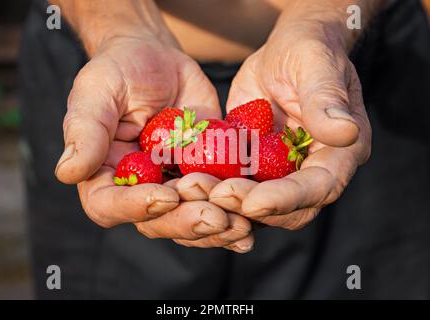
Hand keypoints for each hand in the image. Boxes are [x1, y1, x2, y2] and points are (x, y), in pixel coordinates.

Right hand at [54, 36, 252, 251]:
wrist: (157, 60)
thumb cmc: (119, 71)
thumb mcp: (97, 92)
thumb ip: (85, 130)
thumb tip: (67, 172)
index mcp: (104, 175)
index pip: (110, 206)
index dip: (136, 207)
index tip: (165, 195)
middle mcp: (138, 189)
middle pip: (158, 221)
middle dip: (187, 222)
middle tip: (217, 218)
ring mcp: (173, 186)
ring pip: (191, 220)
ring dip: (217, 228)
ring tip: (241, 225)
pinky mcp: (203, 177)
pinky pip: (218, 203)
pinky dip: (236, 215)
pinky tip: (253, 225)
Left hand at [208, 17, 370, 229]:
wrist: (283, 52)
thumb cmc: (307, 50)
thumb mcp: (316, 66)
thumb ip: (327, 100)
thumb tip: (345, 133)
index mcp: (340, 152)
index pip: (319, 187)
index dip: (286, 199)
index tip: (252, 201)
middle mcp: (313, 170)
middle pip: (287, 210)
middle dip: (250, 206)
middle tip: (212, 194)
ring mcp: (282, 172)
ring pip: (257, 204)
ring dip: (226, 201)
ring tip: (192, 187)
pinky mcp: (255, 166)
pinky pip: (235, 184)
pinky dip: (213, 185)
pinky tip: (188, 177)